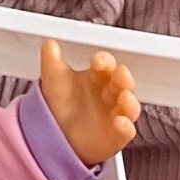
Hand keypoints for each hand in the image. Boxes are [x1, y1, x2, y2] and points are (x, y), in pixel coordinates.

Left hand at [39, 40, 139, 167]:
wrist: (55, 134)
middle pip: (123, 83)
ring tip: (124, 97)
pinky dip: (126, 127)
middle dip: (124, 77)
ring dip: (130, 101)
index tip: (98, 61)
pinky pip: (126, 131)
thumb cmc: (61, 104)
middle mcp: (110, 94)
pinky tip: (120, 123)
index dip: (105, 61)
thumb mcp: (53, 80)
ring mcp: (115, 114)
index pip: (106, 64)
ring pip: (130, 106)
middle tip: (120, 74)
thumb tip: (49, 44)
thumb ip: (51, 60)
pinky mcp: (116, 135)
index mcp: (98, 77)